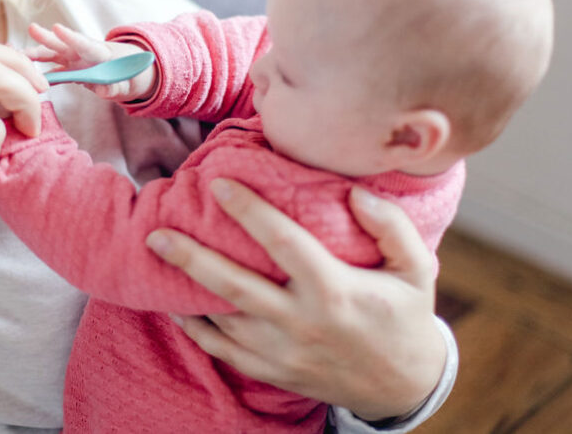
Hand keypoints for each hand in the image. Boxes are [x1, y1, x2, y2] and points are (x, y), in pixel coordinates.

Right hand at [26, 22, 156, 100]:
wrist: (126, 70)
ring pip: (53, 55)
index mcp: (101, 54)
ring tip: (16, 54)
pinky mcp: (69, 67)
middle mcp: (84, 53)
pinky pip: (51, 69)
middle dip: (48, 38)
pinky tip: (21, 72)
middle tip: (32, 29)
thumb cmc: (129, 75)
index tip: (57, 28)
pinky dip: (38, 71)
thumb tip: (103, 89)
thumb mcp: (127, 83)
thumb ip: (115, 86)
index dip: (72, 37)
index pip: (86, 44)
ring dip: (36, 54)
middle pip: (65, 45)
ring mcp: (75, 59)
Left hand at [145, 179, 445, 421]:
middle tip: (156, 232)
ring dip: (185, 289)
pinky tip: (175, 303)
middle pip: (236, 286)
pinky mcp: (272, 371)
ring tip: (156, 257)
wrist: (402, 386)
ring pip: (222, 320)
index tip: (218, 184)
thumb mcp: (415, 269)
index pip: (283, 243)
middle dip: (192, 258)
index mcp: (334, 290)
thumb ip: (392, 227)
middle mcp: (301, 322)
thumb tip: (355, 192)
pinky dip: (195, 328)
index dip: (249, 211)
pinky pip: (223, 350)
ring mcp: (282, 352)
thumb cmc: (404, 315)